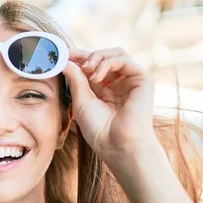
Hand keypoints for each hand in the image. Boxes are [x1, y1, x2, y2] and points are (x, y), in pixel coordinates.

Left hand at [62, 48, 156, 164]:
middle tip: (71, 57)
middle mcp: (119, 83)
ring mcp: (131, 81)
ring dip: (97, 57)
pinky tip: (95, 76)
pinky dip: (107, 63)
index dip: (78, 59)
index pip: (92, 67)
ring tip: (86, 69)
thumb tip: (66, 62)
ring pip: (115, 54)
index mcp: (104, 90)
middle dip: (85, 55)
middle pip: (104, 57)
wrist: (117, 145)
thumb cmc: (99, 130)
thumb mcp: (81, 102)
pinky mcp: (143, 80)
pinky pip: (124, 60)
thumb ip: (75, 80)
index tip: (62, 55)